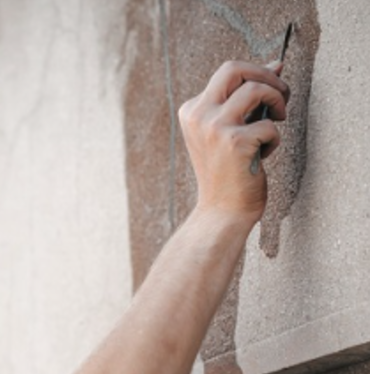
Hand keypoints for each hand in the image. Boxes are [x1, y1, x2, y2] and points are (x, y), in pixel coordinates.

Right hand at [178, 61, 289, 222]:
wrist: (221, 211)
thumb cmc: (228, 171)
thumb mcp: (230, 129)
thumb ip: (246, 98)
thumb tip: (277, 64)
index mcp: (191, 111)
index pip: (228, 73)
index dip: (257, 74)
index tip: (273, 90)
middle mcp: (198, 115)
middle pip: (234, 69)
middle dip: (266, 76)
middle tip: (281, 96)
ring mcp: (214, 127)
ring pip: (256, 89)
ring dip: (277, 101)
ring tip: (277, 121)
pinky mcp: (234, 142)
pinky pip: (269, 125)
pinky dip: (274, 139)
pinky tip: (263, 156)